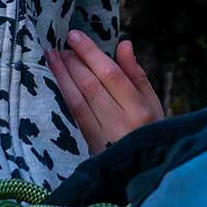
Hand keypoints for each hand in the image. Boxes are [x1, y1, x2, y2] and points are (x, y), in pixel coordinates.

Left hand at [45, 30, 163, 153]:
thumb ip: (137, 74)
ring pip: (78, 100)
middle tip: (62, 45)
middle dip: (74, 62)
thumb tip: (124, 44)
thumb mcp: (154, 104)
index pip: (112, 74)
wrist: (145, 170)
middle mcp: (121, 123)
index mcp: (141, 109)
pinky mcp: (91, 147)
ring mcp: (104, 137)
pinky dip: (65, 95)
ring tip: (53, 57)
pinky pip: (75, 116)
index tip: (75, 36)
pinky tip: (58, 81)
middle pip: (92, 86)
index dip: (90, 53)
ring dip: (63, 76)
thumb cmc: (152, 131)